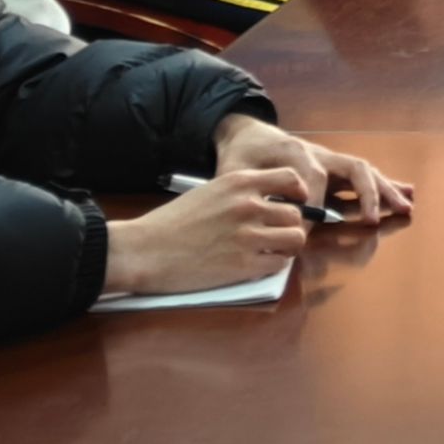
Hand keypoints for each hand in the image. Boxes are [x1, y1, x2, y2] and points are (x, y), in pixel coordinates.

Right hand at [103, 166, 312, 299]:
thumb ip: (239, 194)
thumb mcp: (209, 192)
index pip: (290, 178)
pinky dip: (274, 265)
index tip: (295, 202)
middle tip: (276, 235)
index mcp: (239, 182)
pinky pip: (279, 264)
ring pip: (295, 239)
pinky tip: (258, 264)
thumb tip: (267, 205)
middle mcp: (248, 205)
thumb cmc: (172, 222)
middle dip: (289, 226)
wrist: (146, 250)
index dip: (297, 192)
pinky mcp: (244, 265)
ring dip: (287, 246)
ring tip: (271, 250)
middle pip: (295, 214)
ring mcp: (248, 236)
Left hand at [211, 113, 415, 225]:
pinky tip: (406, 195)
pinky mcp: (335, 169)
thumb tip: (266, 215)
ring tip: (406, 206)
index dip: (313, 201)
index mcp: (294, 150)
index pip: (313, 176)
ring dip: (385, 189)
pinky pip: (364, 177)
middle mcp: (319, 153)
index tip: (309, 225)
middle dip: (366, 193)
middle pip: (352, 167)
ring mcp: (330, 161)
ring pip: (364, 173)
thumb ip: (250, 190)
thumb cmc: (241, 156)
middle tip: (373, 220)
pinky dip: (385, 186)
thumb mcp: (235, 171)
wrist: (247, 134)